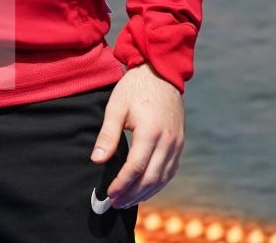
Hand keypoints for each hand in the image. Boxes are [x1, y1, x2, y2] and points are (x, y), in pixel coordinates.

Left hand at [90, 63, 184, 209]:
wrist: (161, 72)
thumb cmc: (135, 87)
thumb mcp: (116, 106)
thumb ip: (107, 135)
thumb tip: (96, 160)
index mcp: (150, 131)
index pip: (135, 168)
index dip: (121, 184)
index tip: (109, 194)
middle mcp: (167, 141)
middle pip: (150, 178)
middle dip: (132, 194)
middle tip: (115, 204)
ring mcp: (176, 144)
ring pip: (162, 178)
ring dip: (145, 193)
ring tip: (127, 201)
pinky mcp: (179, 143)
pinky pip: (170, 171)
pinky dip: (157, 184)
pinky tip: (145, 189)